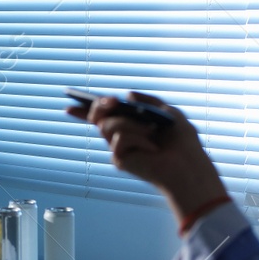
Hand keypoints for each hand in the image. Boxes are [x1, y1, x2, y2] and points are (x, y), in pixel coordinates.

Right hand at [68, 92, 228, 227]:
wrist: (188, 164)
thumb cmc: (182, 142)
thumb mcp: (169, 112)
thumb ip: (148, 101)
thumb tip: (127, 95)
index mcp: (132, 125)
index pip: (104, 115)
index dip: (85, 110)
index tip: (70, 103)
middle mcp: (122, 137)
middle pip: (98, 118)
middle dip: (100, 106)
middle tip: (111, 102)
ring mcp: (119, 148)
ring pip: (108, 125)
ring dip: (131, 124)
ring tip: (151, 130)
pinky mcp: (120, 159)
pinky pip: (119, 138)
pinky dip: (138, 138)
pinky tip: (151, 147)